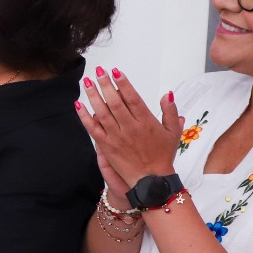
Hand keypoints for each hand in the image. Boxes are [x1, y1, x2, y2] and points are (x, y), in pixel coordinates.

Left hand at [75, 67, 182, 186]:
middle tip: (98, 72)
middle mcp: (130, 127)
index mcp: (146, 122)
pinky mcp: (106, 145)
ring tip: (86, 82)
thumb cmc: (162, 155)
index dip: (123, 83)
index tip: (115, 71)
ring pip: (102, 113)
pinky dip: (84, 117)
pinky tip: (78, 105)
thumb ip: (170, 112)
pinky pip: (93, 129)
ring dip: (93, 96)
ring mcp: (116, 137)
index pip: (132, 98)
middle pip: (115, 102)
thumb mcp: (173, 133)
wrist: (151, 180)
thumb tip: (167, 95)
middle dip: (105, 85)